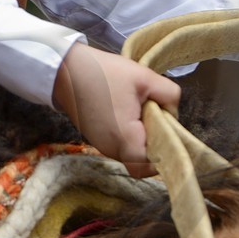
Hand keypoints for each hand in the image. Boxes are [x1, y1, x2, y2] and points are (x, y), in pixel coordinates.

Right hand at [53, 42, 180, 175]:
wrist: (66, 70)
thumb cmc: (105, 74)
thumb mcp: (145, 77)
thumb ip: (169, 95)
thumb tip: (173, 112)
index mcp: (124, 138)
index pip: (149, 167)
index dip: (162, 156)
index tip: (167, 133)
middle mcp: (111, 148)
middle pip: (141, 161)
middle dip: (153, 142)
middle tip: (155, 116)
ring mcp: (100, 145)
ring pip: (130, 152)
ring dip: (140, 137)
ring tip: (139, 110)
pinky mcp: (95, 138)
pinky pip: (118, 144)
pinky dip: (127, 133)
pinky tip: (125, 110)